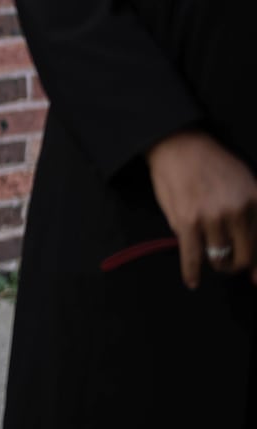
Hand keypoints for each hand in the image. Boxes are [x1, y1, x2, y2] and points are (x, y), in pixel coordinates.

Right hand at [146, 130, 256, 288]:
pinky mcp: (187, 221)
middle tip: (230, 264)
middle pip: (245, 256)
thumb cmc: (212, 164)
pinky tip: (192, 282)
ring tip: (212, 261)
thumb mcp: (246, 182)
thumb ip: (253, 213)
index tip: (256, 277)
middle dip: (238, 265)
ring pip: (219, 257)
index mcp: (256, 200)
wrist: (178, 146)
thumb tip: (255, 256)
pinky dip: (191, 273)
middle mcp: (238, 211)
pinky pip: (192, 256)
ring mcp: (212, 217)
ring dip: (217, 263)